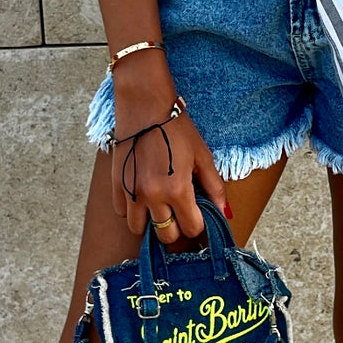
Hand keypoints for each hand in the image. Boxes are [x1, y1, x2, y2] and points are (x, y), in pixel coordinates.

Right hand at [108, 57, 230, 245]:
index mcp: (178, 191)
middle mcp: (153, 197)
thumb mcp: (202, 156)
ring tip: (159, 206)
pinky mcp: (116, 185)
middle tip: (179, 212)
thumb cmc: (176, 128)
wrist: (145, 106)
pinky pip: (122, 212)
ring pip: (139, 229)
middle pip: (167, 236)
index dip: (198, 224)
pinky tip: (141, 194)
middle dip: (176, 228)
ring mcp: (131, 193)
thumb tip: (226, 212)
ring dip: (151, 222)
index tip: (197, 214)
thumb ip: (215, 187)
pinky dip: (132, 209)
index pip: (191, 229)